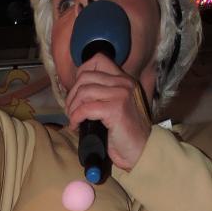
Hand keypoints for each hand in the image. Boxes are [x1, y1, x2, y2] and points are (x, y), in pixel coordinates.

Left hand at [64, 53, 151, 171]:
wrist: (139, 150)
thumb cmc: (124, 133)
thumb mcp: (115, 107)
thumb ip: (102, 95)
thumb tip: (76, 93)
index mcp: (124, 80)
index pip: (98, 60)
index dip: (80, 74)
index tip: (76, 93)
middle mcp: (123, 83)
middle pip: (85, 76)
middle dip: (72, 95)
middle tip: (71, 111)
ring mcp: (120, 95)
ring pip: (83, 91)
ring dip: (72, 107)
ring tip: (73, 119)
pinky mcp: (115, 109)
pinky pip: (85, 108)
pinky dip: (76, 117)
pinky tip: (76, 126)